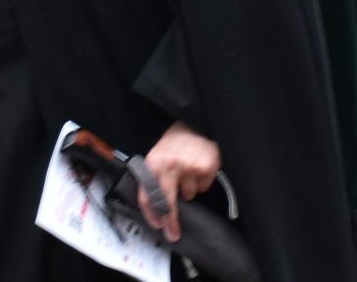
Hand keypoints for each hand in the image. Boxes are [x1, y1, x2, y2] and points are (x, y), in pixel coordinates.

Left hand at [138, 122, 221, 241]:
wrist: (196, 123)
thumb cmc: (176, 142)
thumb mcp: (158, 156)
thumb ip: (155, 179)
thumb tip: (156, 210)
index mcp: (154, 163)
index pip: (149, 196)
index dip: (152, 215)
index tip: (159, 226)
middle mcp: (170, 165)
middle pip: (169, 203)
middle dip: (171, 221)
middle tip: (173, 233)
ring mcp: (190, 167)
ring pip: (189, 195)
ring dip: (189, 189)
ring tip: (188, 171)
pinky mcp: (207, 167)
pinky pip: (204, 187)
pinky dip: (202, 181)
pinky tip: (199, 167)